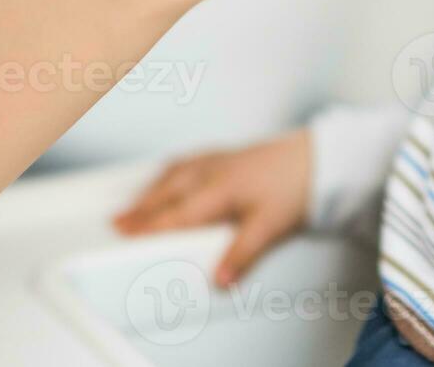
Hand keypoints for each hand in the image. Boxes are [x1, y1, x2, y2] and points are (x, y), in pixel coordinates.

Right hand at [114, 129, 311, 286]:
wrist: (317, 157)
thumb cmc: (295, 185)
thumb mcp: (269, 226)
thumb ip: (242, 254)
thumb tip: (220, 279)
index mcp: (217, 189)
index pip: (174, 213)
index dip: (148, 226)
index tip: (123, 234)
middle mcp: (211, 171)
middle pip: (166, 192)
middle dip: (140, 208)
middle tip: (116, 223)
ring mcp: (218, 160)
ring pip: (174, 174)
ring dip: (152, 189)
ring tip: (134, 204)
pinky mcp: (226, 154)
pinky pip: (187, 161)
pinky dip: (170, 172)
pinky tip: (170, 176)